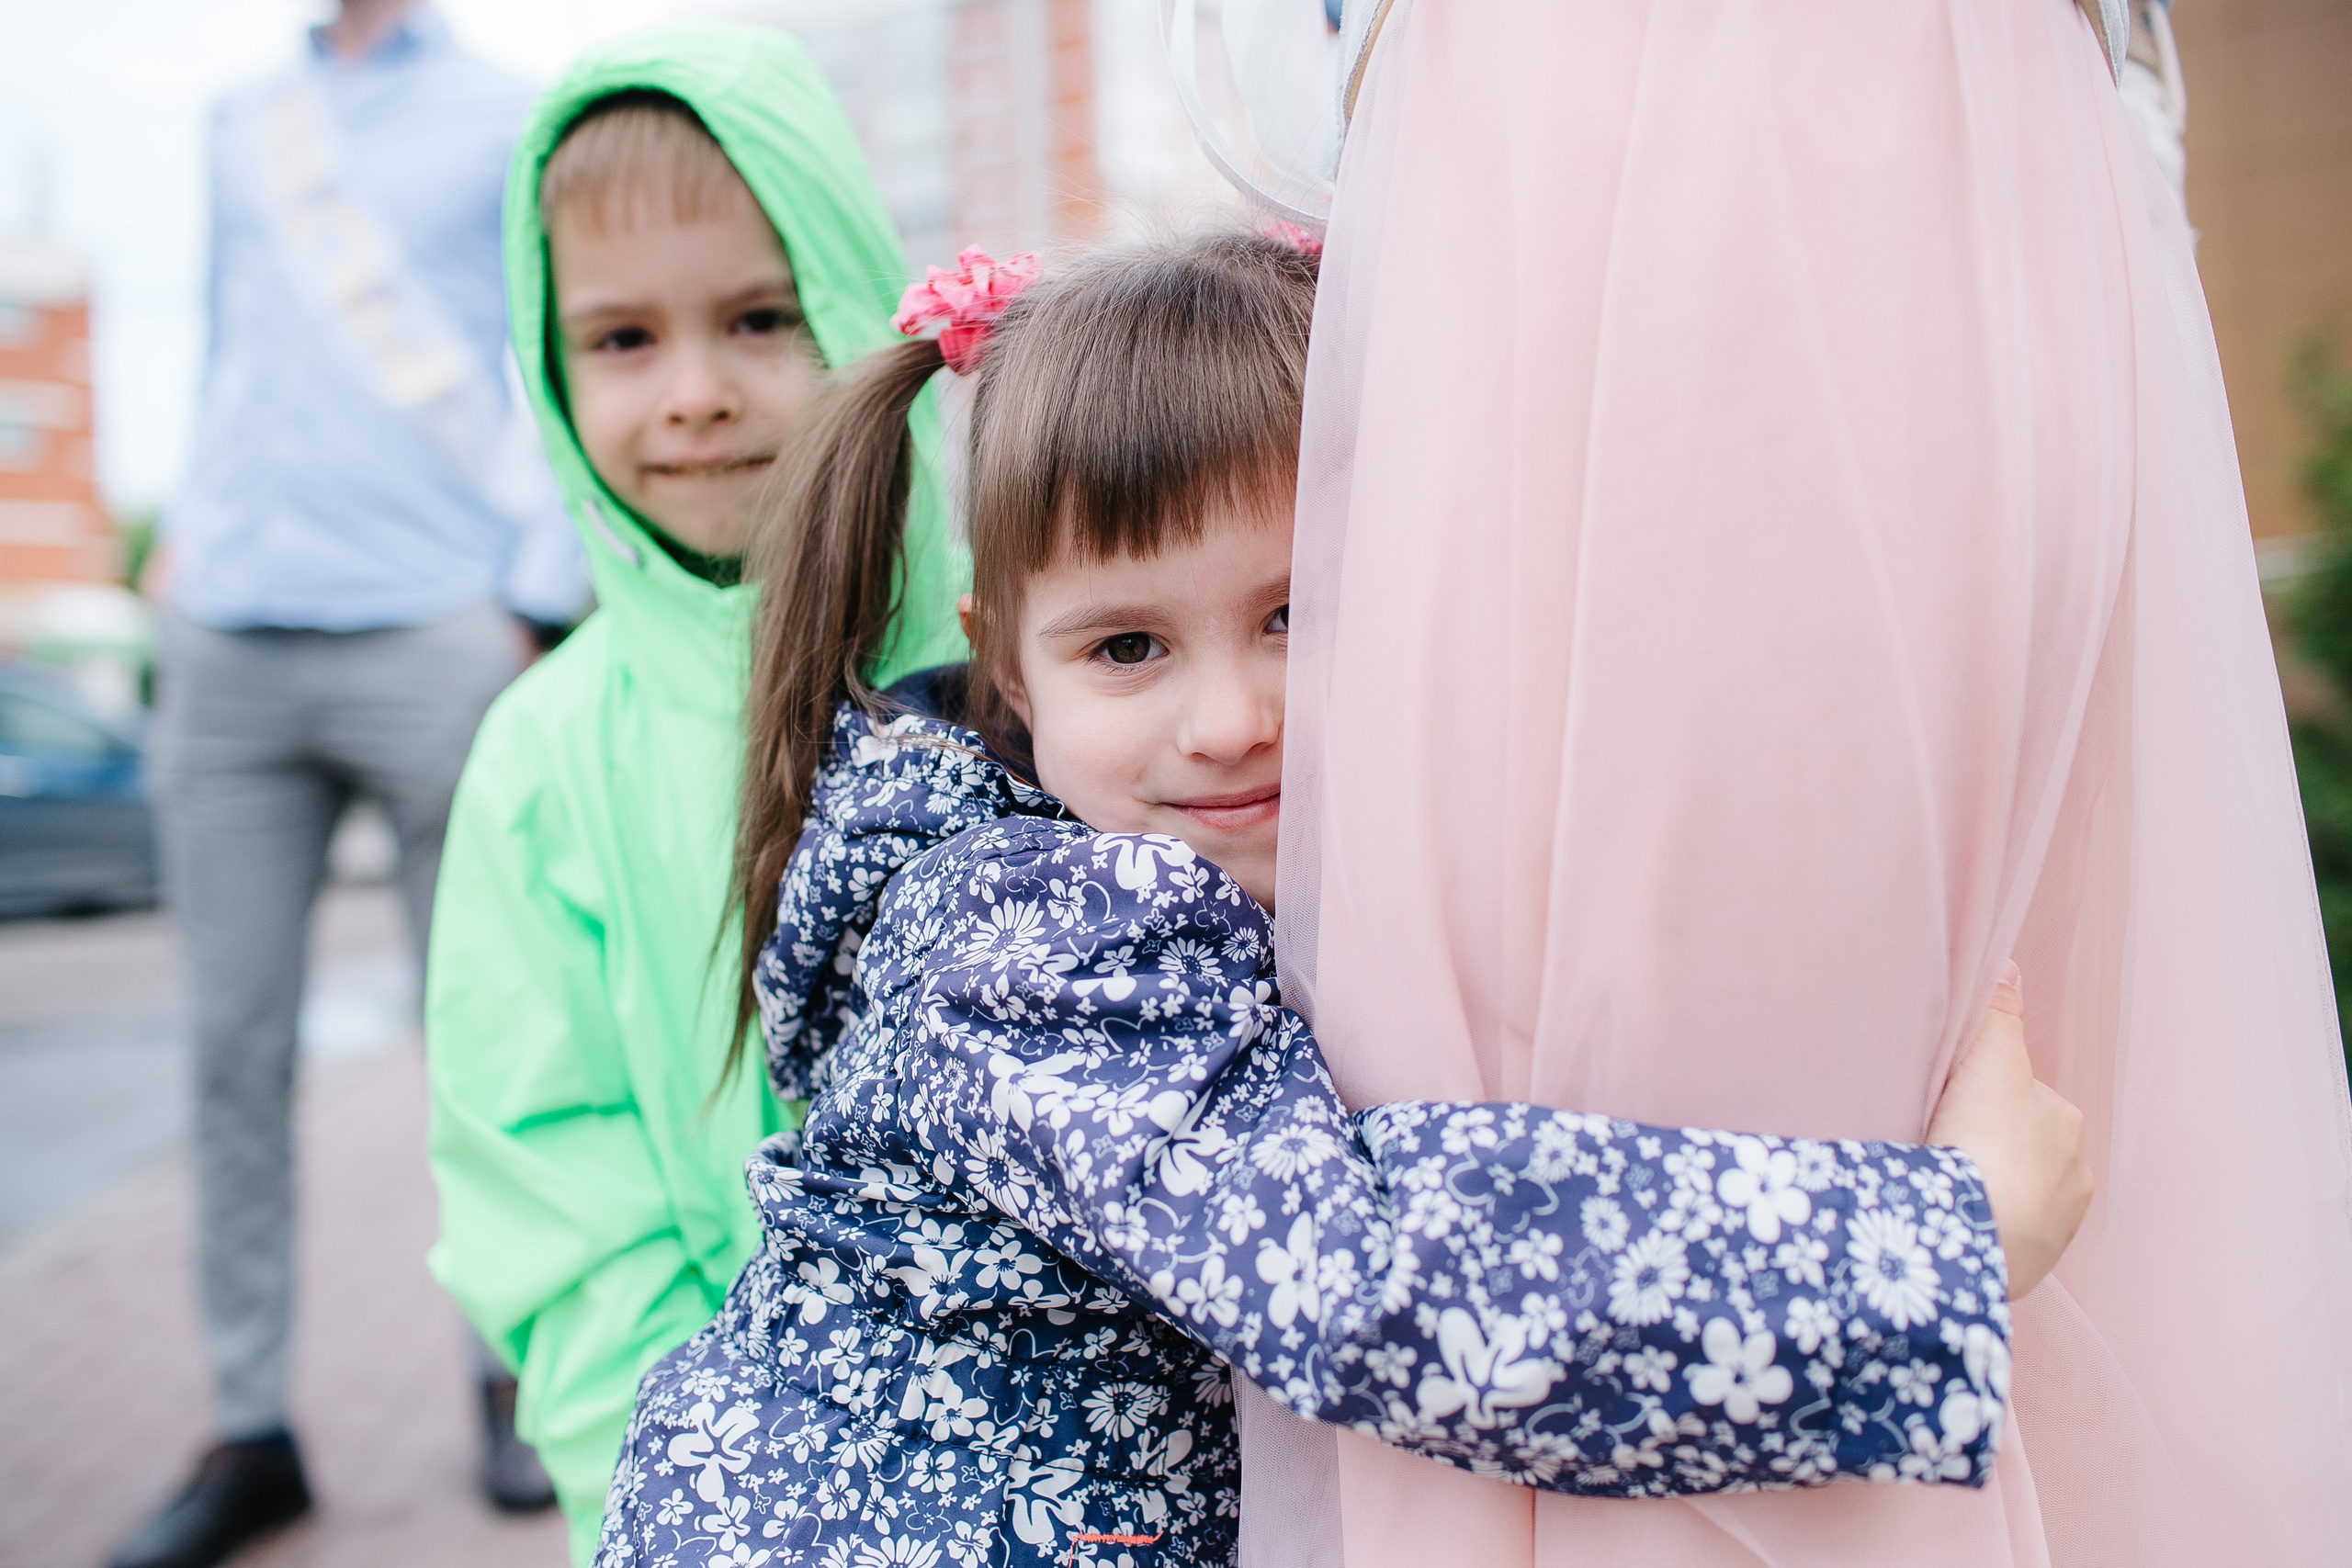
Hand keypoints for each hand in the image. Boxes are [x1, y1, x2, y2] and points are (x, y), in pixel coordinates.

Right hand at [1925, 966, 2092, 1300]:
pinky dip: (1984, 1229)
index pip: (2020, 1100)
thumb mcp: (1985, 1061)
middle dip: (1989, 1149)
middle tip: (1941, 1150)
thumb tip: (2006, 966)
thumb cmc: (1980, 1139)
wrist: (1971, 1229)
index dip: (1980, 1100)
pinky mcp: (2033, 1265)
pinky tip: (1953, 1225)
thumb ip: (1995, 1013)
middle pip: (2021, 1148)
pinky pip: (2006, 1237)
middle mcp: (2075, 1175)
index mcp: (2066, 1124)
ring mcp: (2057, 1226)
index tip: (1947, 1110)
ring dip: (1987, 1191)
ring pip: (2015, 1195)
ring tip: (1944, 1192)